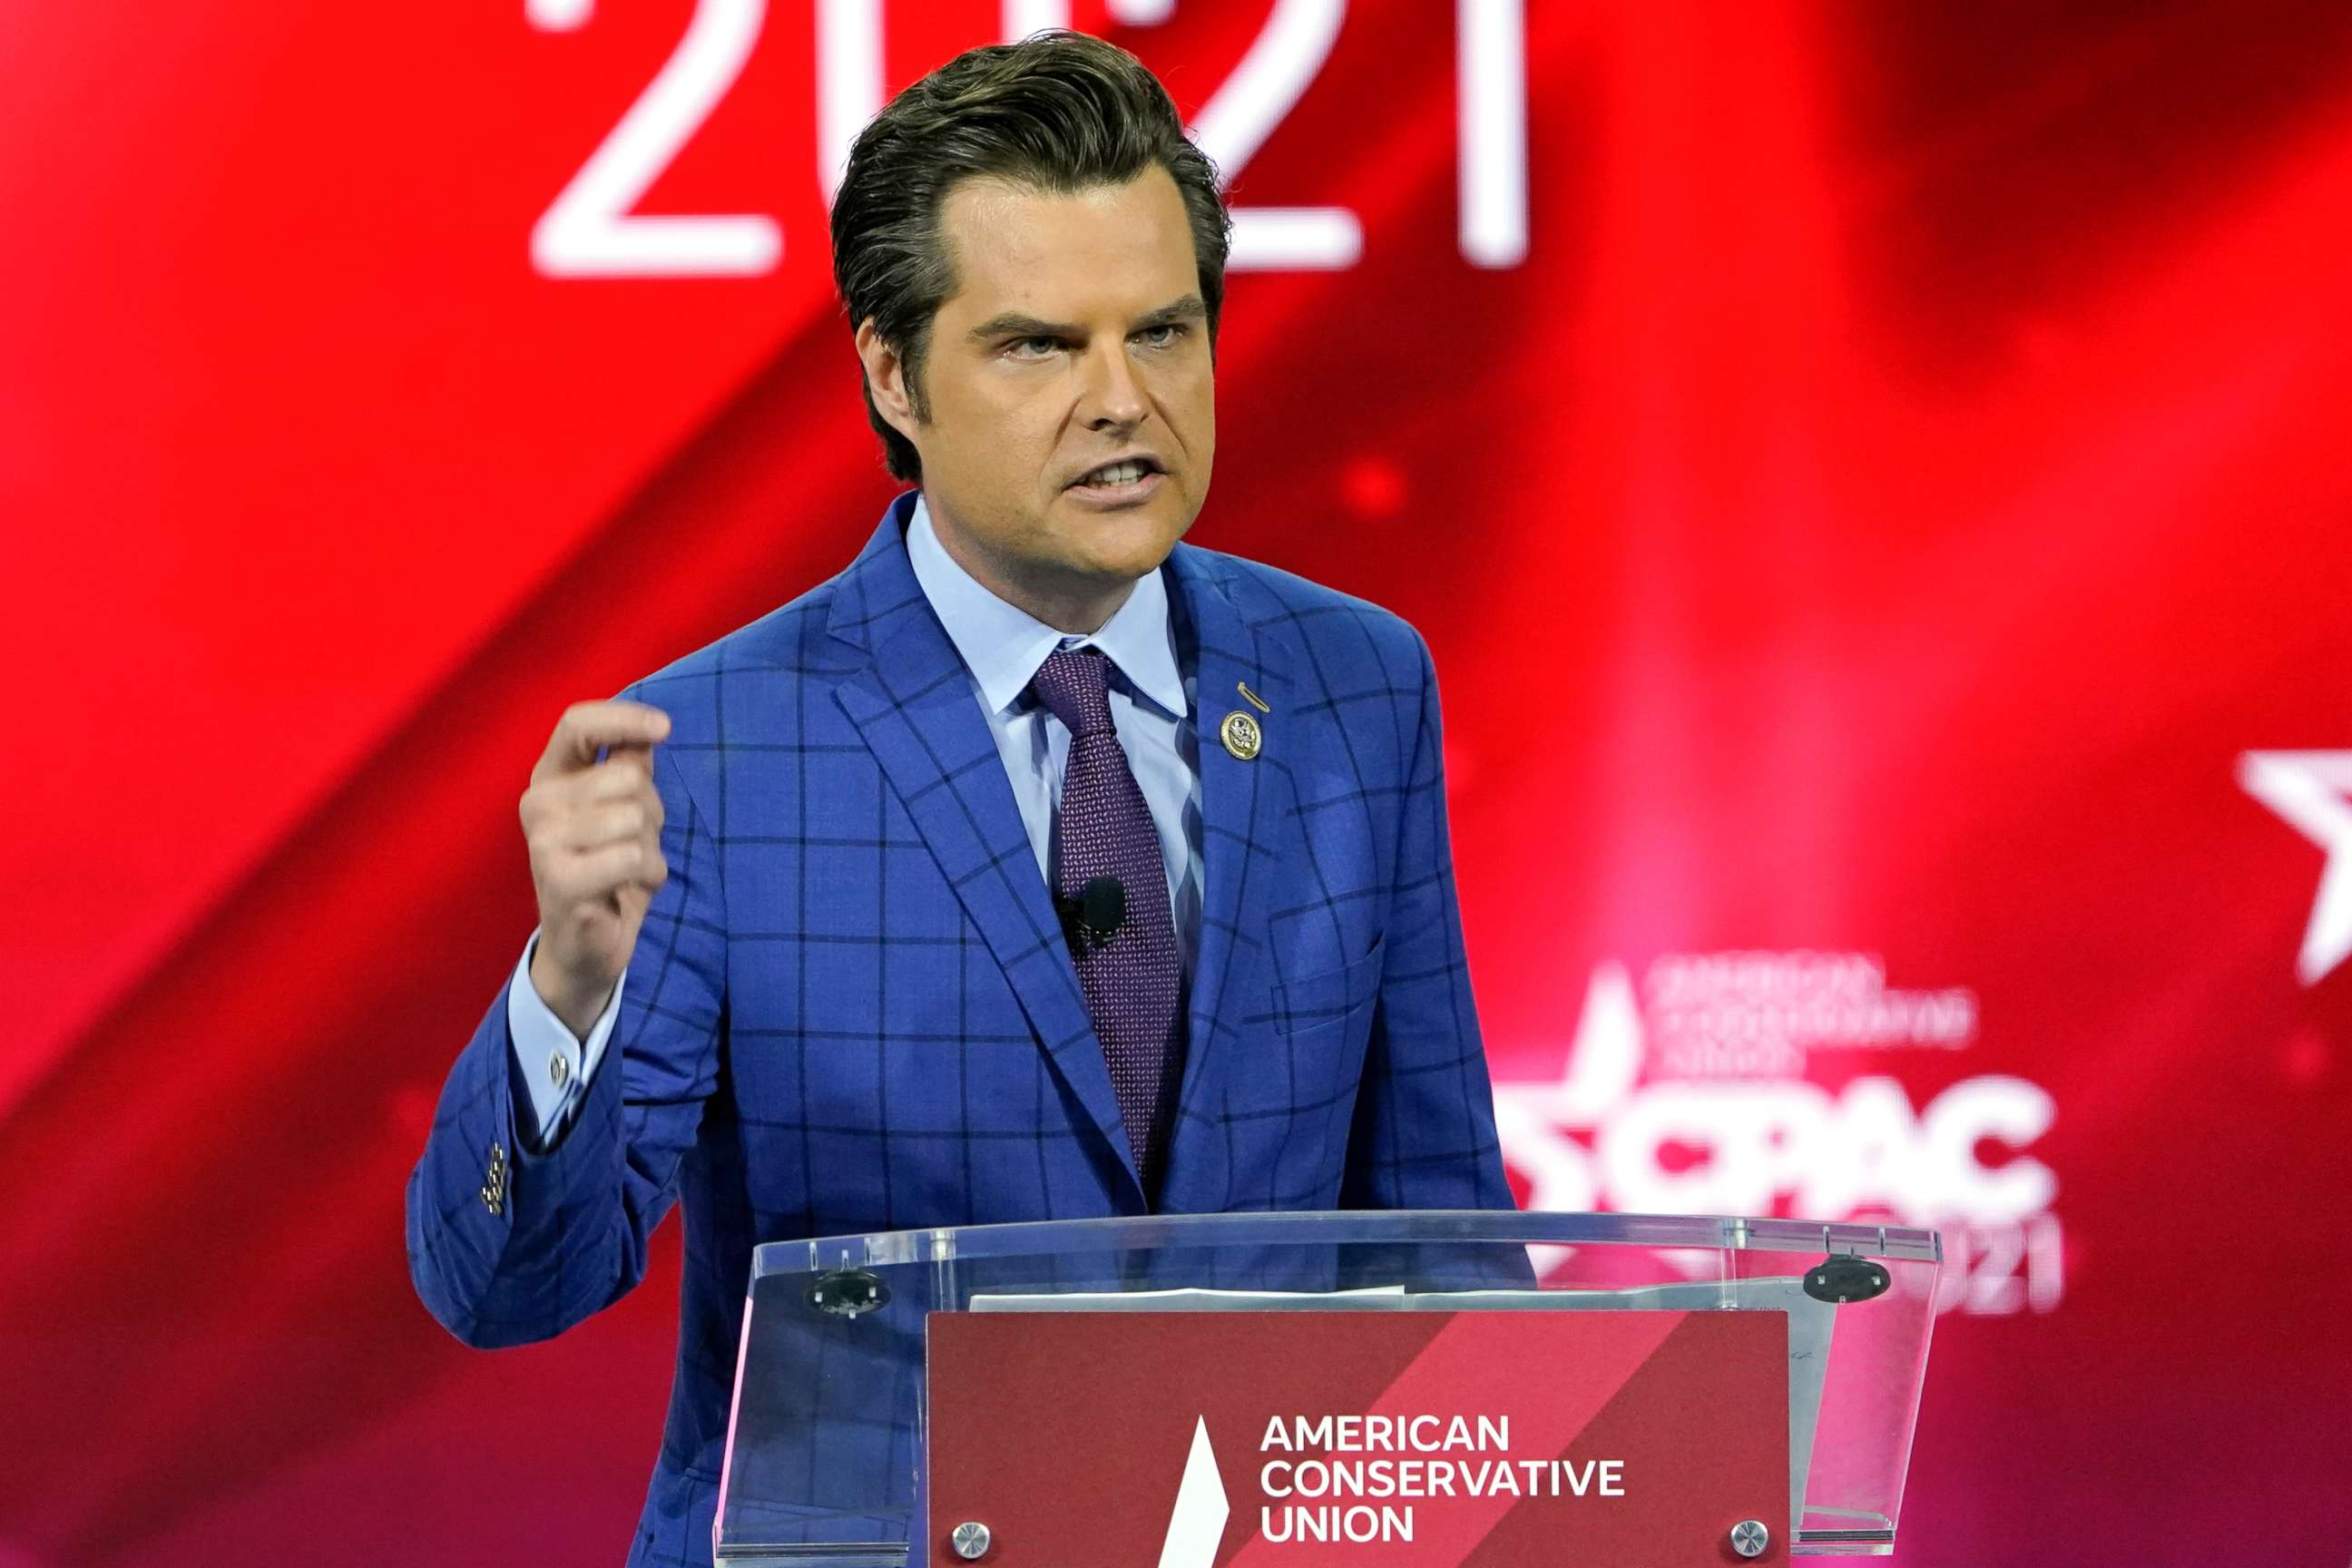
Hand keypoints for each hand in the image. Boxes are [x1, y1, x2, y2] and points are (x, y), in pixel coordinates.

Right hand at [519, 700, 672, 1035]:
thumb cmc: (610, 867)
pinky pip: (631, 857)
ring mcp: (544, 842)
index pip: (576, 723)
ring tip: (628, 869)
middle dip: (652, 811)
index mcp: (551, 777)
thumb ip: (630, 764)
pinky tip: (628, 891)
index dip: (623, 718)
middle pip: (628, 777)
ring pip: (635, 817)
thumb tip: (650, 728)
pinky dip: (649, 875)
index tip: (665, 728)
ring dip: (651, 847)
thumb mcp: (623, 808)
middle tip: (634, 843)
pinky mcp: (560, 881)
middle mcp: (538, 803)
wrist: (585, 943)